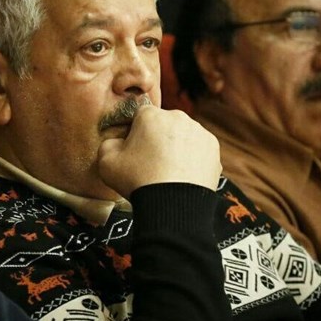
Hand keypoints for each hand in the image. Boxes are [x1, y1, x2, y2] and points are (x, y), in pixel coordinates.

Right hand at [97, 105, 220, 198]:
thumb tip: (118, 141)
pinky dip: (192, 160)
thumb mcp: (106, 162)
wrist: (174, 205)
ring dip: (176, 149)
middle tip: (151, 164)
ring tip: (168, 173)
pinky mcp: (213, 148)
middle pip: (163, 124)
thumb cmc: (139, 182)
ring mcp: (198, 132)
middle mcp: (177, 117)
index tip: (134, 151)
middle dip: (157, 140)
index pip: (139, 116)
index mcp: (151, 115)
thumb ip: (108, 143)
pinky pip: (198, 150)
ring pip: (183, 136)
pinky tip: (182, 176)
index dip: (135, 134)